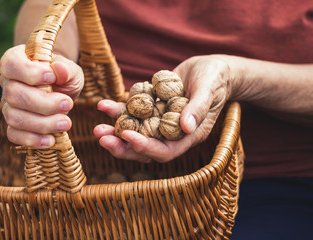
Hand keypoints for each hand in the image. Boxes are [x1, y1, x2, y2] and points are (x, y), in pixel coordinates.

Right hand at [0, 44, 83, 147]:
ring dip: (42, 123)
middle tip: (68, 105)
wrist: (62, 91)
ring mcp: (8, 105)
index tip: (52, 77)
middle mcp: (8, 83)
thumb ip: (67, 69)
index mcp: (17, 61)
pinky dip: (32, 139)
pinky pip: (14, 135)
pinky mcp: (14, 124)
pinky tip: (51, 139)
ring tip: (66, 123)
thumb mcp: (70, 70)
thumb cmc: (64, 77)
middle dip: (43, 103)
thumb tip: (60, 70)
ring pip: (13, 117)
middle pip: (13, 94)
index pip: (11, 64)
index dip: (29, 72)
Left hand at [93, 55, 232, 162]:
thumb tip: (186, 127)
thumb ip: (198, 108)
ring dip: (115, 131)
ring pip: (135, 132)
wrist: (211, 68)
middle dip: (122, 145)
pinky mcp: (152, 108)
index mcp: (188, 135)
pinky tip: (103, 105)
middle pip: (144, 148)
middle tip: (101, 138)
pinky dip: (118, 111)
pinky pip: (133, 113)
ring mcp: (160, 121)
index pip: (164, 150)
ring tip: (97, 126)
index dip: (145, 146)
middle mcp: (171, 132)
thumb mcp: (209, 89)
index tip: (127, 135)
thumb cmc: (215, 78)